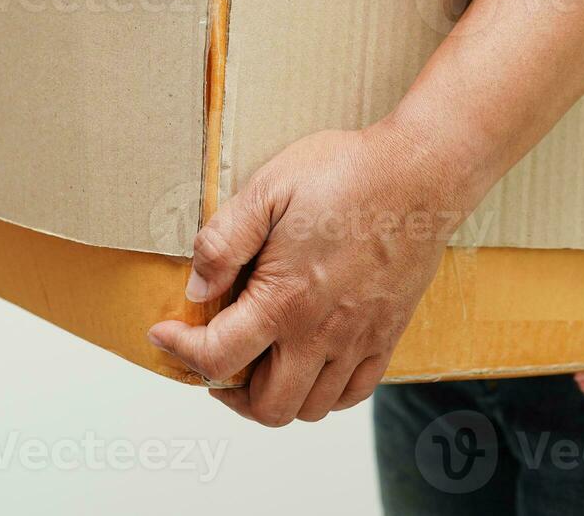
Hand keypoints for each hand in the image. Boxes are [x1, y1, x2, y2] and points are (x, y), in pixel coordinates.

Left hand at [147, 122, 470, 425]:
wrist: (419, 174)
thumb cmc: (346, 174)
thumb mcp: (267, 189)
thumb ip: (223, 242)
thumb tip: (195, 287)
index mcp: (285, 301)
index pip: (217, 359)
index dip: (180, 352)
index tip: (164, 335)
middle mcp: (322, 334)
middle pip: (266, 407)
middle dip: (226, 392)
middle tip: (212, 360)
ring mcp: (359, 340)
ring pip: (310, 409)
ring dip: (273, 397)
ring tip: (255, 363)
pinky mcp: (386, 336)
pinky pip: (353, 394)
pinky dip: (323, 394)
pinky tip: (306, 363)